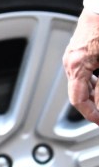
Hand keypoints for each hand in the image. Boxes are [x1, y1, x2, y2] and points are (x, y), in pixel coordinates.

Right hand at [63, 8, 98, 124]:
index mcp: (76, 66)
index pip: (78, 101)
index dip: (92, 116)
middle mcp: (70, 61)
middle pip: (79, 94)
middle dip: (95, 104)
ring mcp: (72, 55)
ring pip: (82, 84)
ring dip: (95, 93)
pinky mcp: (78, 51)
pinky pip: (83, 73)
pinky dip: (93, 82)